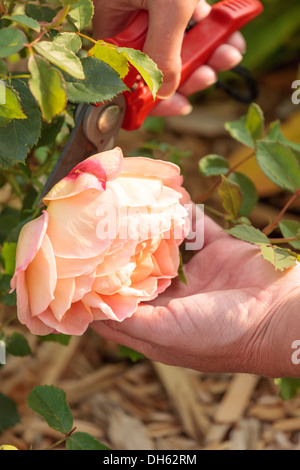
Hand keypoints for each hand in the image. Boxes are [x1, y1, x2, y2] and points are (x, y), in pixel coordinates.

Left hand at [92, 209, 299, 377]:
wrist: (280, 314)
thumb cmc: (220, 335)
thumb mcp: (165, 335)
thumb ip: (129, 322)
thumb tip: (93, 311)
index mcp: (164, 325)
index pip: (124, 310)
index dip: (102, 295)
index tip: (81, 273)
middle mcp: (179, 300)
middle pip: (142, 274)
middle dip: (123, 256)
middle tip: (99, 233)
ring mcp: (201, 274)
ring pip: (167, 247)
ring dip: (151, 230)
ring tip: (129, 209)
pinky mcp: (220, 251)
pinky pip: (198, 226)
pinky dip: (185, 211)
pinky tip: (169, 195)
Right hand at [93, 0, 245, 114]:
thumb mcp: (167, 7)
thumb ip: (165, 53)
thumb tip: (165, 93)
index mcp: (111, 25)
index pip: (126, 76)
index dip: (152, 97)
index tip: (179, 106)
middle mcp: (128, 22)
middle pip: (156, 65)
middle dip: (189, 74)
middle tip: (211, 75)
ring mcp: (149, 12)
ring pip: (177, 47)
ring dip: (207, 54)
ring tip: (230, 52)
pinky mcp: (169, 1)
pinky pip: (189, 26)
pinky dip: (210, 31)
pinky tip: (228, 33)